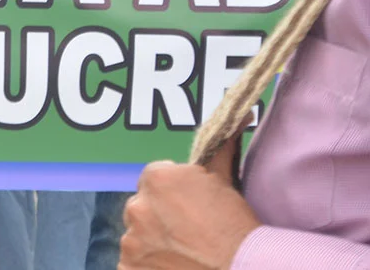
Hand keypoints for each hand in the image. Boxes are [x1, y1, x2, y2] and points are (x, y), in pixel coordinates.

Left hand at [120, 138, 259, 269]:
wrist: (241, 268)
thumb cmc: (235, 227)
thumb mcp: (225, 183)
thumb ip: (219, 150)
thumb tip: (238, 116)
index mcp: (156, 179)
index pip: (154, 179)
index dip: (173, 193)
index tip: (189, 207)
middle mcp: (137, 206)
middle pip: (143, 206)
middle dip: (158, 215)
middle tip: (187, 231)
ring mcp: (131, 240)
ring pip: (137, 235)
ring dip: (152, 241)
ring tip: (182, 251)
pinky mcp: (128, 267)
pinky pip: (131, 262)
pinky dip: (147, 264)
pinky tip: (172, 265)